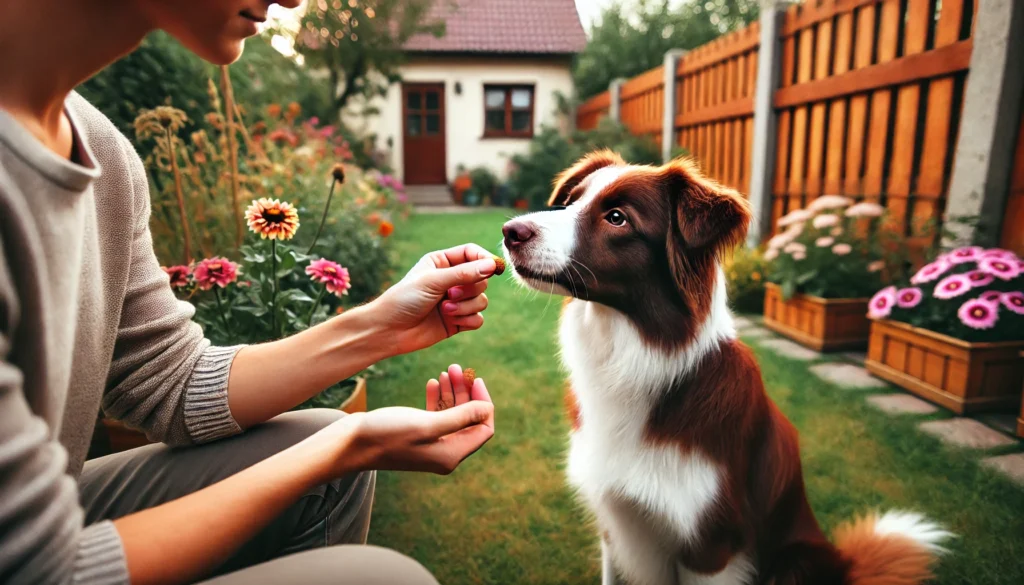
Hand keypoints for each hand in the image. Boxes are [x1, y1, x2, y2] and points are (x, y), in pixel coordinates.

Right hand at [319, 365, 493, 475]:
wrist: (349, 444)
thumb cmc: (387, 434)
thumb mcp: (427, 424)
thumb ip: (461, 417)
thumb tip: (487, 409)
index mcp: (452, 455)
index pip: (484, 429)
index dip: (484, 404)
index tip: (477, 379)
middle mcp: (444, 453)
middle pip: (469, 420)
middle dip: (467, 393)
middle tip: (457, 367)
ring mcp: (430, 445)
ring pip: (452, 414)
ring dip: (452, 391)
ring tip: (446, 370)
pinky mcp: (416, 435)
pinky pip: (435, 415)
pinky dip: (437, 398)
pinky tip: (432, 382)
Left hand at [370, 244, 496, 354]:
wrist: (389, 330)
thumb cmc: (405, 299)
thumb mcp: (433, 281)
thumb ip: (464, 273)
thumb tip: (492, 265)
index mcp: (443, 262)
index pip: (472, 253)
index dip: (485, 259)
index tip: (493, 268)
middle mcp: (452, 280)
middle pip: (482, 278)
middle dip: (469, 288)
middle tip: (450, 294)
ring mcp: (456, 301)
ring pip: (482, 300)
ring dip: (467, 306)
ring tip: (445, 310)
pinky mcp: (458, 321)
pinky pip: (478, 319)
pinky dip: (468, 320)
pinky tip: (452, 321)